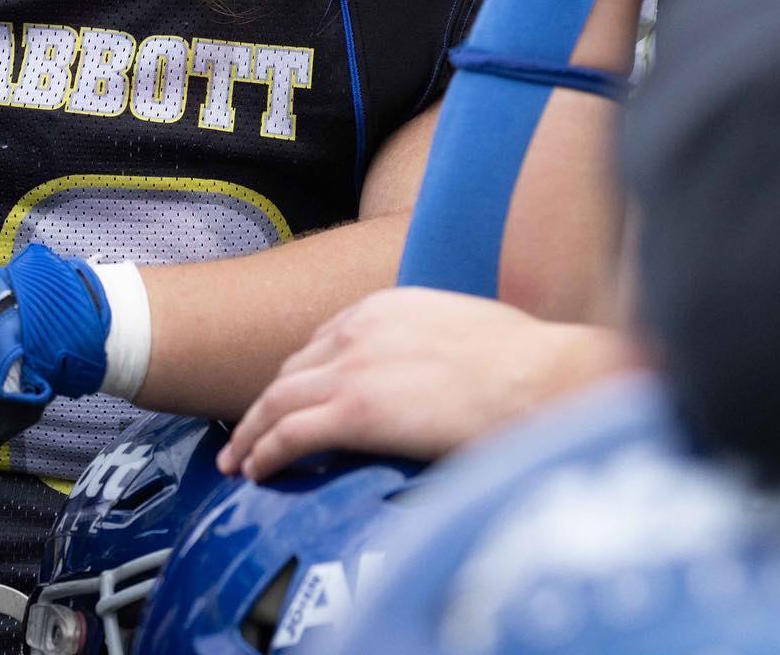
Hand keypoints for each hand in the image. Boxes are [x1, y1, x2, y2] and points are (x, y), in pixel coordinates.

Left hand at [216, 287, 628, 481]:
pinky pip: (290, 435)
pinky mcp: (355, 412)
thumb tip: (432, 377)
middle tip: (248, 433)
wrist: (542, 377)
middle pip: (292, 371)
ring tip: (238, 459)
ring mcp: (353, 369)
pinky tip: (257, 472)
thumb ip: (427, 346)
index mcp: (384, 307)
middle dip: (267, 404)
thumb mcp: (461, 329)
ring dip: (252, 433)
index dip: (300, 376)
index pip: (322, 342)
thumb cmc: (525, 362)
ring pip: (278, 402)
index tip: (291, 399)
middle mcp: (358, 330)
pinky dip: (266, 452)